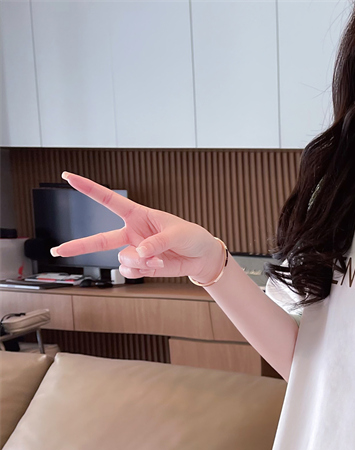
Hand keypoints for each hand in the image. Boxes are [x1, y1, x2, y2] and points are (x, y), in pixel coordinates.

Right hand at [49, 171, 224, 283]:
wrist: (202, 256)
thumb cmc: (191, 236)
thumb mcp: (176, 233)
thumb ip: (156, 242)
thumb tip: (141, 253)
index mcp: (138, 214)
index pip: (108, 200)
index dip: (88, 188)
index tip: (68, 177)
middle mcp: (132, 233)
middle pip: (99, 239)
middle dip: (78, 246)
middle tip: (57, 251)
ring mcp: (136, 251)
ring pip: (122, 259)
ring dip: (138, 261)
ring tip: (156, 258)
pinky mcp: (143, 266)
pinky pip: (131, 272)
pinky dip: (142, 271)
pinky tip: (154, 266)